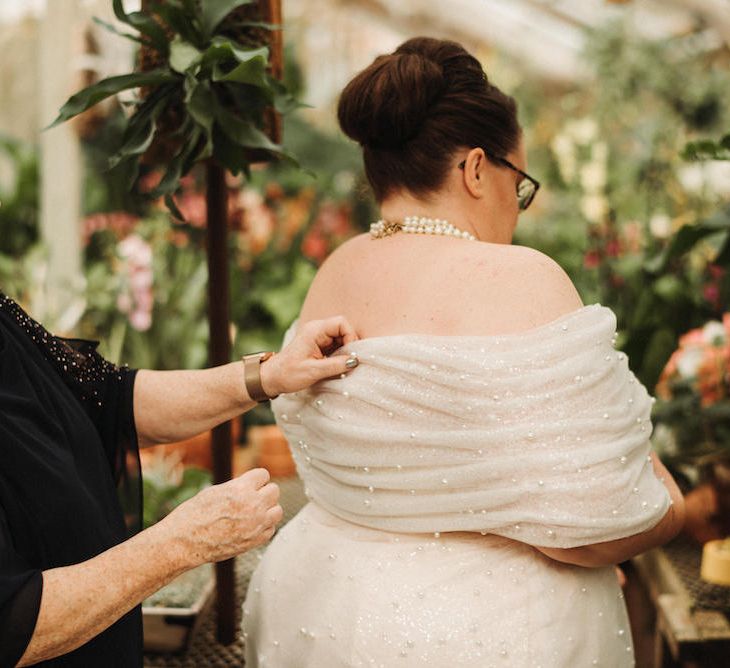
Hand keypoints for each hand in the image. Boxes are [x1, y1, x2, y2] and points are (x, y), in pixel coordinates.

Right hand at [161, 468, 282, 567]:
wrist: (184, 542)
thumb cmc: (194, 514)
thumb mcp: (216, 491)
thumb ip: (238, 487)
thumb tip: (251, 485)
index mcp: (241, 488)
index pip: (264, 475)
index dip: (256, 479)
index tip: (249, 485)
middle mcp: (252, 505)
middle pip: (274, 491)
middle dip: (263, 493)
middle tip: (250, 499)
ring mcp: (256, 524)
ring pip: (277, 510)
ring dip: (267, 510)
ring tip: (252, 513)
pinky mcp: (255, 540)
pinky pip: (271, 529)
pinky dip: (263, 527)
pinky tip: (250, 527)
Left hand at [260, 315, 359, 396]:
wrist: (272, 378)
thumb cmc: (288, 373)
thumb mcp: (313, 371)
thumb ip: (336, 365)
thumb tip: (356, 361)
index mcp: (315, 330)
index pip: (342, 323)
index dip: (350, 336)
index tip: (350, 354)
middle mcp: (317, 330)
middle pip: (344, 330)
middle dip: (349, 345)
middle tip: (347, 362)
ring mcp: (319, 337)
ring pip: (342, 338)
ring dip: (345, 351)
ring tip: (340, 365)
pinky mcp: (320, 345)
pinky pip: (337, 346)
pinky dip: (340, 355)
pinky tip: (336, 366)